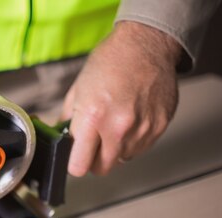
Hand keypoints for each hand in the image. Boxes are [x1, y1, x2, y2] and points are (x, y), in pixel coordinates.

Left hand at [62, 21, 182, 175]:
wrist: (147, 44)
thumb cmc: (112, 62)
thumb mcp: (78, 90)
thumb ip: (69, 121)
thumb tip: (62, 140)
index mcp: (93, 117)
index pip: (79, 166)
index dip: (75, 163)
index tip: (76, 157)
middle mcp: (119, 127)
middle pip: (102, 169)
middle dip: (94, 160)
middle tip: (94, 143)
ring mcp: (142, 129)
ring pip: (122, 159)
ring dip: (115, 149)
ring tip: (115, 124)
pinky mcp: (159, 127)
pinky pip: (140, 148)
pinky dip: (133, 140)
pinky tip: (131, 119)